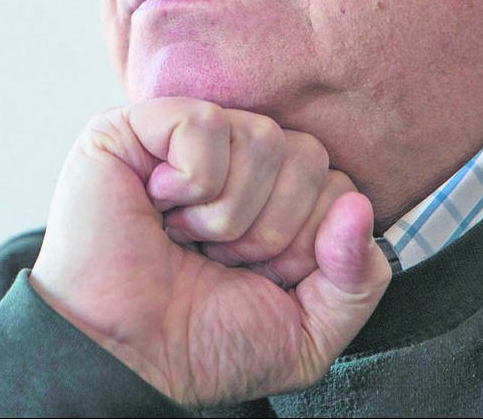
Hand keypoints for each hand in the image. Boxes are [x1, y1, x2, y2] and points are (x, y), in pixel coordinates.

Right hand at [30, 98, 390, 406]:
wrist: (122, 358)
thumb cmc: (202, 343)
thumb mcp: (304, 330)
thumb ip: (356, 281)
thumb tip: (360, 208)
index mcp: (280, 200)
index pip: (340, 186)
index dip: (308, 242)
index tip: (259, 275)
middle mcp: (243, 161)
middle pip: (309, 156)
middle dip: (271, 230)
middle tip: (220, 257)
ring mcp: (194, 138)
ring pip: (264, 138)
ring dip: (228, 213)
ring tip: (187, 234)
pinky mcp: (143, 125)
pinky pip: (207, 124)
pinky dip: (191, 181)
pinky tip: (160, 203)